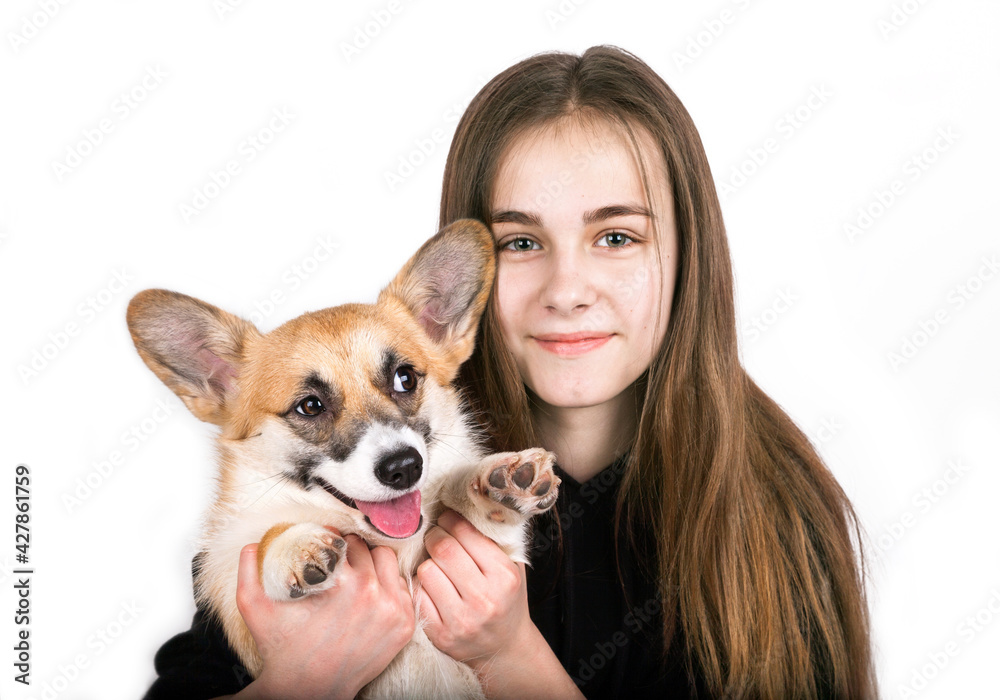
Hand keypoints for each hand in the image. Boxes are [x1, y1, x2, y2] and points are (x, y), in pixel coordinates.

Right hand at [234, 533, 414, 699]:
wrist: (308, 691)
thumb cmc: (282, 650)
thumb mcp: (255, 609)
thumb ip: (249, 573)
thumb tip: (250, 545)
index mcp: (347, 584)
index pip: (346, 542)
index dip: (332, 541)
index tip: (325, 548)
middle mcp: (376, 595)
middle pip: (369, 550)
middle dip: (351, 553)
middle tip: (337, 565)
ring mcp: (395, 611)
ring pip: (389, 564)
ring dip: (373, 565)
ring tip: (355, 575)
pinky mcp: (405, 625)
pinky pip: (403, 588)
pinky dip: (388, 587)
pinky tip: (370, 594)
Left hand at [414, 509, 531, 667]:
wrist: (504, 647)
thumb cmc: (506, 598)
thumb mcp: (512, 566)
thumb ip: (493, 537)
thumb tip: (465, 502)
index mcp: (504, 575)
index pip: (465, 533)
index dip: (450, 520)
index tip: (446, 518)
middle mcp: (485, 599)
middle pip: (442, 549)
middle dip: (435, 536)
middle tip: (436, 536)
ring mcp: (462, 620)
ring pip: (426, 571)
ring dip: (428, 563)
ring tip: (439, 566)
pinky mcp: (441, 635)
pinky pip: (417, 596)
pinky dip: (422, 586)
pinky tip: (434, 587)